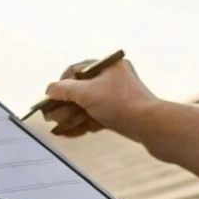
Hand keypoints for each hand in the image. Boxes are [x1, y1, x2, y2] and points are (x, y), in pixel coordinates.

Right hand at [43, 57, 158, 138]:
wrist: (148, 125)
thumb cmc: (119, 102)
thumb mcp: (86, 92)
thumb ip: (65, 89)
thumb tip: (50, 89)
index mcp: (108, 65)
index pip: (77, 70)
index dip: (61, 83)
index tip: (50, 97)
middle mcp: (112, 78)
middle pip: (80, 89)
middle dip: (64, 104)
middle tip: (50, 116)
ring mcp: (116, 97)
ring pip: (87, 105)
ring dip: (70, 116)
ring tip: (56, 127)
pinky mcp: (119, 114)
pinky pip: (96, 116)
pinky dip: (82, 123)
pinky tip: (68, 133)